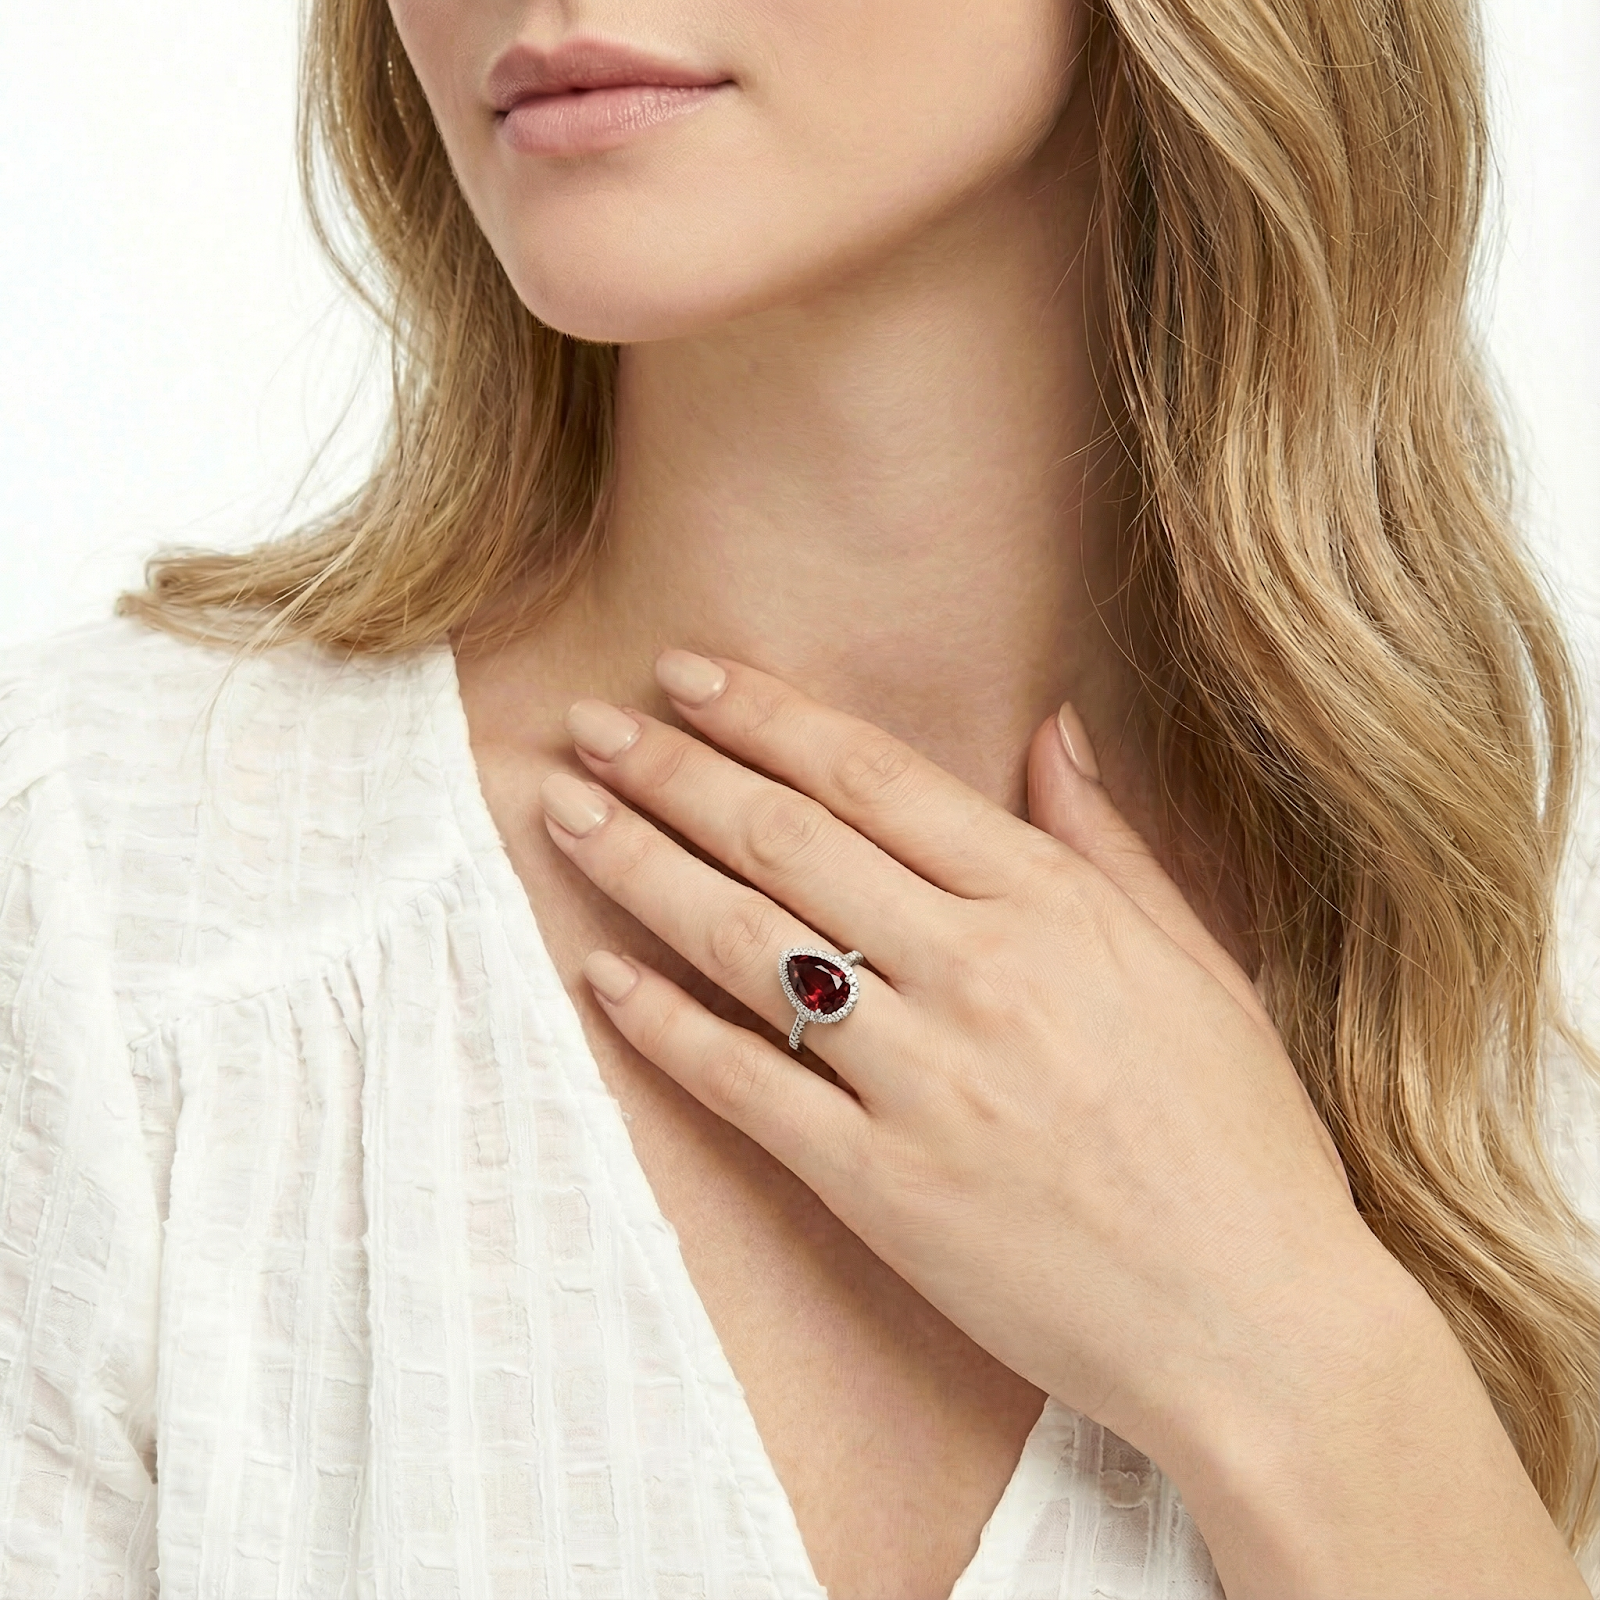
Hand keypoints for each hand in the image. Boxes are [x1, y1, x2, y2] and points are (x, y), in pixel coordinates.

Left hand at [538, 648, 1364, 1443]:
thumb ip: (1108, 840)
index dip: (764, 716)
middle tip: (589, 727)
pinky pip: (748, 1087)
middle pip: (787, 840)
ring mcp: (923, 1082)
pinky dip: (664, 1027)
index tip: (686, 675)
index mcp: (1054, 908)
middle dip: (673, 771)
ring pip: (746, 943)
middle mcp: (977, 974)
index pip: (873, 777)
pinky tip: (600, 977)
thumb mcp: (1199, 962)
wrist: (1258, 1329)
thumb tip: (1053, 725)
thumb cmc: (1241, 1143)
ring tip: (568, 816)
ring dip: (643, 868)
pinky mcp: (882, 1188)